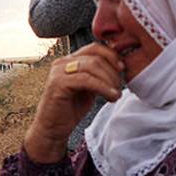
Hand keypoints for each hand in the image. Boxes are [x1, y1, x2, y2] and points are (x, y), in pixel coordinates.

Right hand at [24, 43, 123, 162]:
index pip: (94, 48)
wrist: (52, 128)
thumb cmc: (69, 110)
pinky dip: (102, 87)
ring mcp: (58, 71)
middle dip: (112, 72)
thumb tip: (118, 67)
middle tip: (119, 88)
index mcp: (70, 60)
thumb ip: (98, 76)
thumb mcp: (88, 88)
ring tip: (115, 94)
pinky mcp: (58, 83)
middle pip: (95, 57)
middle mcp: (62, 62)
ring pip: (92, 66)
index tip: (122, 68)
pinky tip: (110, 97)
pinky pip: (86, 80)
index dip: (111, 55)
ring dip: (109, 80)